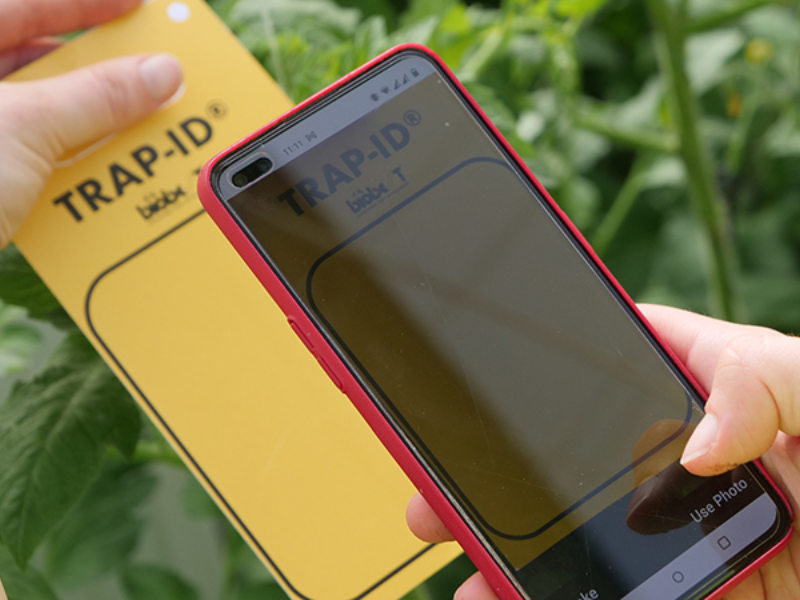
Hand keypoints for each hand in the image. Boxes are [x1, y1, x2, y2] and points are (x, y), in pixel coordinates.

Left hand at [0, 0, 182, 247]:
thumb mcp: (24, 128)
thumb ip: (96, 97)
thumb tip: (157, 76)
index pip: (29, 2)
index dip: (90, 3)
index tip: (139, 7)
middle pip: (33, 57)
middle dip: (96, 71)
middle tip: (147, 76)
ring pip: (33, 109)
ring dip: (85, 122)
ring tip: (131, 128)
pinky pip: (26, 153)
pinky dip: (62, 161)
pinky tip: (94, 173)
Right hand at [406, 305, 799, 598]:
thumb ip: (767, 384)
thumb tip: (696, 441)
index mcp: (724, 388)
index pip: (622, 358)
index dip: (552, 361)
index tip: (487, 377)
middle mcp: (702, 459)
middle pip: (583, 460)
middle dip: (507, 478)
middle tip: (443, 496)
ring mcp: (704, 533)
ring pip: (596, 539)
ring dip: (526, 557)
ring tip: (473, 573)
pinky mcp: (714, 591)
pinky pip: (631, 597)